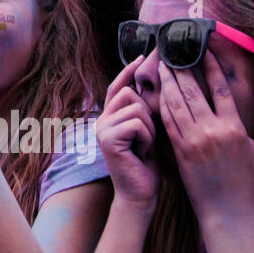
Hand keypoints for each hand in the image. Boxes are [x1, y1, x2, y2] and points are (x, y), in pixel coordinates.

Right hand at [95, 57, 158, 208]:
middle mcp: (101, 120)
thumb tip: (151, 84)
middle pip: (130, 93)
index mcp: (110, 118)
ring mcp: (102, 129)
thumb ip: (143, 111)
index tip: (142, 56)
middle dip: (147, 114)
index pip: (117, 87)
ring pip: (136, 108)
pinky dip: (146, 138)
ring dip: (149, 129)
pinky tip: (142, 153)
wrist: (140, 196)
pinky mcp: (107, 139)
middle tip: (147, 138)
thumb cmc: (148, 166)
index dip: (128, 71)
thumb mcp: (147, 132)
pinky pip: (137, 124)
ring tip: (144, 147)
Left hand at [158, 52, 253, 223]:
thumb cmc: (242, 179)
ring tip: (161, 67)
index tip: (203, 52)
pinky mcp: (180, 150)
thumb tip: (227, 106)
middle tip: (172, 54)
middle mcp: (214, 130)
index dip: (211, 67)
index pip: (221, 89)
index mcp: (235, 127)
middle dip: (181, 70)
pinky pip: (168, 122)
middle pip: (194, 91)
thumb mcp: (249, 148)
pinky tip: (158, 93)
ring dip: (168, 83)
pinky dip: (162, 105)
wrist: (227, 209)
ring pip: (177, 103)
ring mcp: (195, 140)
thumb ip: (236, 124)